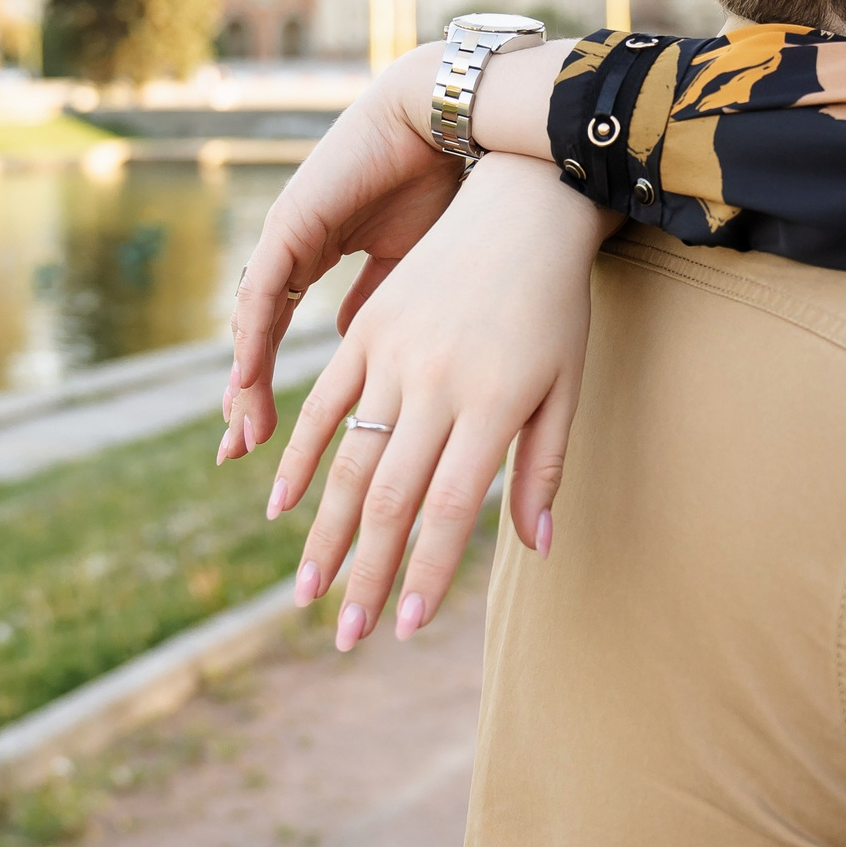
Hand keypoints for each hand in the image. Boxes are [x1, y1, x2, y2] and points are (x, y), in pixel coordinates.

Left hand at [217, 43, 454, 464]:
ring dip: (245, 378)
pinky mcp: (291, 222)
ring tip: (244, 432)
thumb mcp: (412, 269)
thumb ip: (378, 307)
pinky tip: (247, 378)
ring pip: (251, 322)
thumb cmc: (443, 186)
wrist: (451, 124)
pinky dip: (253, 337)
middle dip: (247, 397)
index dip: (275, 387)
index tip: (271, 443)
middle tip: (239, 452)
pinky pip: (264, 290)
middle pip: (256, 338)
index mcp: (318, 259)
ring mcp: (286, 236)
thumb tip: (351, 345)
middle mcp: (292, 252)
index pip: (284, 337)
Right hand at [273, 153, 619, 648]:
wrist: (523, 209)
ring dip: (324, 534)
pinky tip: (278, 507)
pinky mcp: (367, 333)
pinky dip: (299, 458)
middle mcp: (436, 384)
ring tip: (307, 593)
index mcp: (492, 404)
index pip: (451, 509)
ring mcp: (394, 356)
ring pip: (350, 461)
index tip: (407, 628)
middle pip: (392, 498)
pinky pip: (325, 403)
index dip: (426, 573)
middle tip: (344, 637)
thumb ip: (544, 467)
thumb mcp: (566, 386)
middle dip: (365, 574)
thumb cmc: (558, 307)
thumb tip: (539, 549)